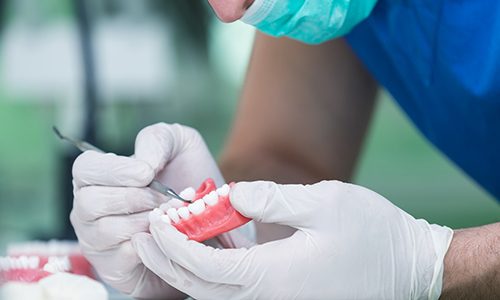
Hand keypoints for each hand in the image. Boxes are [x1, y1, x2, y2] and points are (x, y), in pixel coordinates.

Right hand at [71, 123, 252, 298]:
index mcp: (99, 176)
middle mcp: (89, 208)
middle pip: (90, 201)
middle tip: (165, 199)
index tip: (146, 173)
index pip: (84, 168)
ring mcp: (97, 240)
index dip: (113, 170)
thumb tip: (143, 162)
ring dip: (146, 221)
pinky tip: (169, 235)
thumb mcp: (179, 146)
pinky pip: (122, 256)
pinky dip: (151, 244)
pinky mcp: (114, 267)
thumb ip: (157, 140)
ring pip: (106, 230)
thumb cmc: (188, 180)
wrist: (209, 220)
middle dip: (135, 197)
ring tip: (171, 216)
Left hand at [133, 180, 452, 299]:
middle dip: (168, 262)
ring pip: (216, 296)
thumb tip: (230, 194)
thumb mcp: (324, 201)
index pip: (206, 266)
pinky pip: (237, 294)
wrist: (409, 268)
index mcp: (276, 276)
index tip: (157, 222)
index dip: (175, 245)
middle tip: (144, 235)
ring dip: (187, 270)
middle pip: (202, 289)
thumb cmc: (371, 232)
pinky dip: (212, 276)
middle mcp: (272, 298)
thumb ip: (270, 199)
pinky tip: (206, 252)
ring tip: (166, 242)